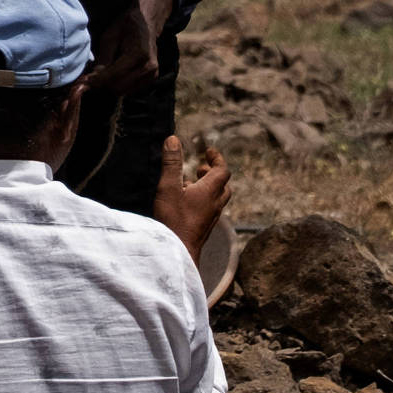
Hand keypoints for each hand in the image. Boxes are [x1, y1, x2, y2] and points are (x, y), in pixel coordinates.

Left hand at [88, 0, 168, 92]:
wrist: (147, 23)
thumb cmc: (127, 26)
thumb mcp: (110, 37)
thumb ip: (104, 58)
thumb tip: (94, 76)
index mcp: (138, 54)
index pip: (113, 75)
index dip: (96, 80)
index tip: (83, 82)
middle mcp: (148, 66)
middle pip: (118, 87)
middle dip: (102, 85)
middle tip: (89, 79)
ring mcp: (152, 74)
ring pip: (123, 91)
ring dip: (110, 86)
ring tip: (101, 76)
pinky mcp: (151, 79)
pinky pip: (130, 90)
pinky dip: (119, 86)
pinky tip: (114, 75)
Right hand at [152, 136, 231, 263]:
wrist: (178, 253)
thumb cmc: (174, 220)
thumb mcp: (168, 187)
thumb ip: (171, 163)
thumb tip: (173, 139)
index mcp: (210, 191)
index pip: (222, 170)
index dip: (217, 158)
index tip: (208, 151)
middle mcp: (215, 204)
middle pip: (223, 185)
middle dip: (213, 174)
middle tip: (200, 169)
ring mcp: (210, 218)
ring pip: (216, 199)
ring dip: (207, 188)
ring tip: (190, 184)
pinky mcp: (204, 229)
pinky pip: (209, 210)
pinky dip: (202, 201)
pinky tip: (186, 204)